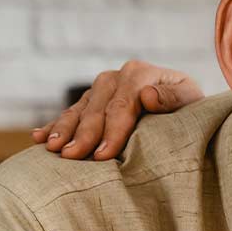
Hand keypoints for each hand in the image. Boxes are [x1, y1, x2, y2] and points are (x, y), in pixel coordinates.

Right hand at [31, 60, 202, 159]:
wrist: (185, 101)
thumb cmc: (191, 106)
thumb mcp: (191, 99)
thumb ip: (173, 98)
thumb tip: (147, 96)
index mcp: (139, 73)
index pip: (122, 106)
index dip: (111, 131)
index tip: (103, 154)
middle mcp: (117, 77)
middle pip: (97, 108)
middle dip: (83, 134)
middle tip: (71, 156)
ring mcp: (102, 87)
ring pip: (79, 109)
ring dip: (63, 129)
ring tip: (52, 149)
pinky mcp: (93, 99)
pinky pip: (72, 112)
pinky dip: (55, 125)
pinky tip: (40, 138)